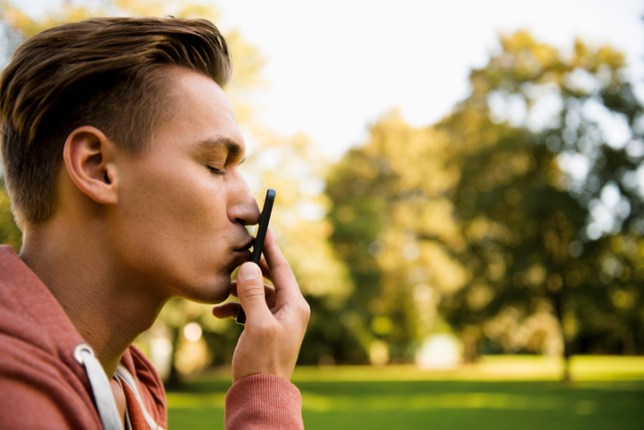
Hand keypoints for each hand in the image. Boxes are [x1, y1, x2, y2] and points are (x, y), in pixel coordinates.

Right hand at [212, 229, 309, 380]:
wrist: (261, 394)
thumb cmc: (262, 362)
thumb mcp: (257, 325)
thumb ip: (252, 294)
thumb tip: (249, 266)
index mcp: (295, 305)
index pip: (282, 268)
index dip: (270, 247)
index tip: (262, 228)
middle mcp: (289, 309)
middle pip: (269, 277)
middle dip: (251, 268)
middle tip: (234, 255)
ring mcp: (277, 319)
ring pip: (257, 293)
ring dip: (239, 290)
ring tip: (222, 289)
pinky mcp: (265, 329)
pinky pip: (250, 309)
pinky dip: (235, 307)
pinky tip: (219, 312)